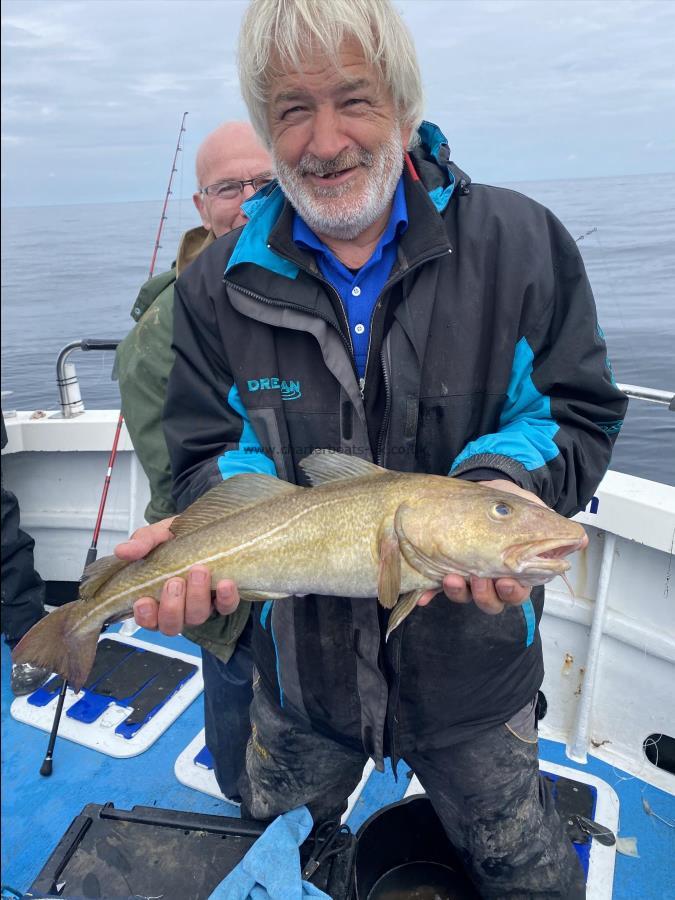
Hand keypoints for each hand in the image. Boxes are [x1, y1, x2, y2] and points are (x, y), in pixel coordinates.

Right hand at [114, 518, 239, 635]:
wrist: (206, 528)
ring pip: (197, 617)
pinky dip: (226, 598)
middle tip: (175, 581)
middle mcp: (178, 608)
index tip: (144, 600)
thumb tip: (122, 550)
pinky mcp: (224, 600)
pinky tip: (225, 583)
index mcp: (156, 597)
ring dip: (197, 597)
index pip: (148, 620)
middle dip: (172, 606)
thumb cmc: (177, 537)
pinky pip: (226, 607)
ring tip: (199, 571)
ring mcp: (201, 606)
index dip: (146, 616)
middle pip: (172, 625)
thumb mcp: (158, 535)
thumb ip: (142, 543)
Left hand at [416, 480, 565, 614]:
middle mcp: (492, 577)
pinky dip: (429, 593)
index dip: (513, 591)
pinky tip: (423, 595)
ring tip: (452, 577)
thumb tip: (578, 540)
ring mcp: (467, 575)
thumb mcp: (529, 507)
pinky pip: (435, 588)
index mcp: (516, 569)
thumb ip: (550, 525)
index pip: (518, 592)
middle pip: (493, 601)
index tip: (506, 581)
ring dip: (459, 592)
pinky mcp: (443, 569)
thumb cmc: (505, 500)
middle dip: (486, 594)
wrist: (476, 486)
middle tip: (479, 577)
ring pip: (466, 598)